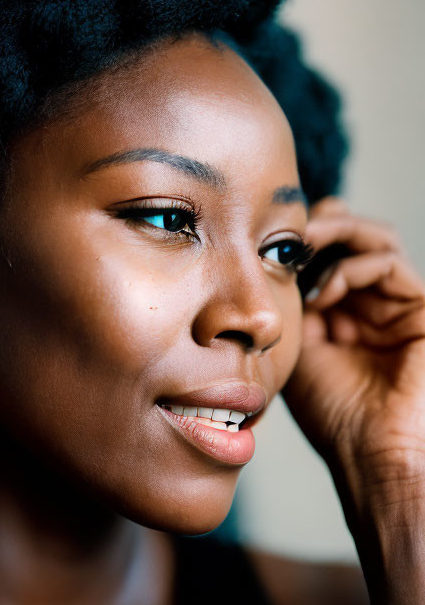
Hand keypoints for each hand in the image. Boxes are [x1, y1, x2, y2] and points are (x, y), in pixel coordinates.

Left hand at [283, 196, 424, 506]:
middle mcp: (375, 303)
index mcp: (345, 311)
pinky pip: (389, 265)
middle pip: (356, 237)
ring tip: (303, 246)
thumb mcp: (298, 345)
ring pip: (376, 241)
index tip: (268, 238)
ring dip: (336, 234)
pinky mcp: (422, 310)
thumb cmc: (331, 411)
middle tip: (289, 229)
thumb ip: (295, 302)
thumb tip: (275, 261)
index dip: (305, 238)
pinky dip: (351, 268)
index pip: (332, 252)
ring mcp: (399, 305)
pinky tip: (323, 293)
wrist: (367, 452)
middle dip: (321, 225)